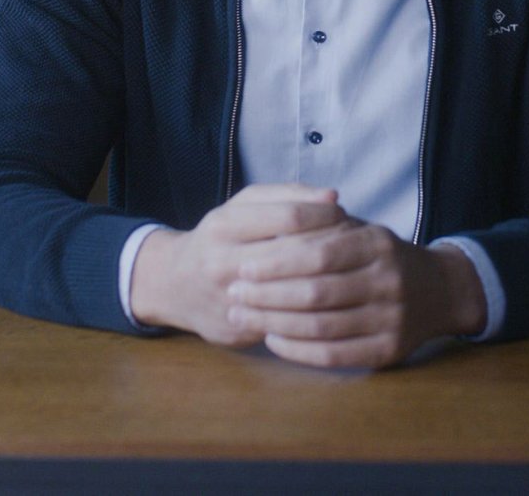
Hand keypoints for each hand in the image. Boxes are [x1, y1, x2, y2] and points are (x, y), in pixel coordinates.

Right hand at [128, 183, 347, 345]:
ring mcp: (228, 302)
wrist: (174, 286)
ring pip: (293, 294)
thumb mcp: (242, 206)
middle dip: (331, 249)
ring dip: (328, 281)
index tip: (344, 216)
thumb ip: (286, 196)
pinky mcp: (238, 332)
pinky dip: (314, 310)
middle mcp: (222, 264)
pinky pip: (287, 322)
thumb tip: (332, 198)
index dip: (324, 216)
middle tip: (354, 245)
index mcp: (224, 226)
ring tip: (348, 270)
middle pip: (294, 256)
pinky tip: (332, 300)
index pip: (289, 218)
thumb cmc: (219, 238)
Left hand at [224, 223, 487, 369]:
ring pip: (321, 326)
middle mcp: (387, 281)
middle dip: (267, 295)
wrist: (439, 290)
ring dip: (274, 323)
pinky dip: (297, 350)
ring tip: (242, 316)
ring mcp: (391, 319)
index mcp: (376, 244)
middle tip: (233, 294)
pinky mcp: (389, 351)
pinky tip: (272, 340)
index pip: (318, 254)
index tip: (242, 267)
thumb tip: (267, 229)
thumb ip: (319, 227)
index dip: (276, 263)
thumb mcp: (358, 230)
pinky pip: (334, 355)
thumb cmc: (381, 256)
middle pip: (315, 293)